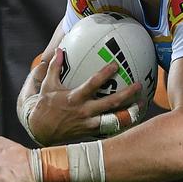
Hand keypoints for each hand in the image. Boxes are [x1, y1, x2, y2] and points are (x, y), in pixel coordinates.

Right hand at [25, 48, 141, 144]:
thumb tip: (60, 50)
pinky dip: (120, 124)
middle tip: (139, 85)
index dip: (105, 74)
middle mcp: (84, 111)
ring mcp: (88, 123)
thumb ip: (55, 67)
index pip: (92, 84)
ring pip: (113, 118)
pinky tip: (132, 117)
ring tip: (142, 103)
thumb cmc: (44, 106)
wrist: (40, 131)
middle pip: (110, 103)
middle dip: (126, 94)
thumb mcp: (47, 85)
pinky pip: (108, 128)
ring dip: (129, 111)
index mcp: (74, 98)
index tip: (116, 65)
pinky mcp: (90, 132)